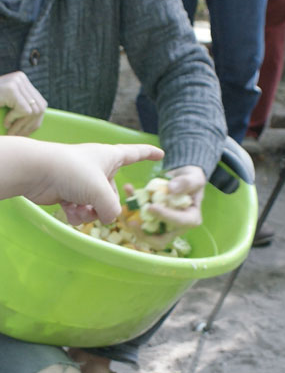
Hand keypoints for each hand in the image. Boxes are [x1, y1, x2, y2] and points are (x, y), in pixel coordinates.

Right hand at [0, 71, 46, 135]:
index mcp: (22, 80)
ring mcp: (17, 82)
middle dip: (31, 125)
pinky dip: (15, 120)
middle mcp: (21, 78)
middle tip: (20, 135)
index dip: (36, 121)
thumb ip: (22, 107)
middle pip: (40, 108)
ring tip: (11, 131)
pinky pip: (24, 111)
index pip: (40, 104)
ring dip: (22, 125)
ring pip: (34, 111)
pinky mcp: (12, 89)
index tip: (27, 131)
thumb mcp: (8, 105)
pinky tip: (5, 123)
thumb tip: (40, 119)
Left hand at [17, 140, 163, 223]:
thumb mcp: (101, 192)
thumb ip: (112, 209)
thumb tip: (107, 218)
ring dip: (89, 212)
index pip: (135, 153)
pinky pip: (82, 210)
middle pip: (113, 194)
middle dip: (106, 205)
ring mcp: (83, 181)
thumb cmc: (73, 172)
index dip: (148, 153)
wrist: (36, 172)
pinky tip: (68, 209)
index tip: (161, 154)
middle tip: (96, 207)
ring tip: (79, 208)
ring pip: (97, 206)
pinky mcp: (68, 193)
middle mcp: (98, 169)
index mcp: (110, 157)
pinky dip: (77, 214)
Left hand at [122, 164, 205, 247]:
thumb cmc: (191, 180)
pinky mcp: (150, 220)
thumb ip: (186, 183)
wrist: (181, 179)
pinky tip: (125, 195)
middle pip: (160, 240)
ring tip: (123, 210)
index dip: (165, 217)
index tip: (151, 207)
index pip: (178, 223)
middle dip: (144, 234)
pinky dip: (128, 211)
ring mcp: (161, 226)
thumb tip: (171, 189)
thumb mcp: (194, 178)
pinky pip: (137, 220)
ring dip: (131, 225)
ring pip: (145, 234)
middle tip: (132, 223)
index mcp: (190, 219)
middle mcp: (175, 227)